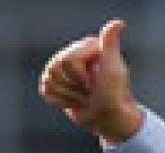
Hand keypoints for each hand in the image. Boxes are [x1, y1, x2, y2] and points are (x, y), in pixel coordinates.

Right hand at [38, 19, 142, 142]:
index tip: (96, 82)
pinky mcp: (54, 83)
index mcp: (86, 46)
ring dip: (70, 95)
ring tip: (85, 97)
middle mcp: (71, 52)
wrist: (110, 118)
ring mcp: (61, 68)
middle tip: (91, 91)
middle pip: (55, 68)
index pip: (67, 60)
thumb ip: (111, 44)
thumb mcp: (113, 68)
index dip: (81, 76)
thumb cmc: (114, 93)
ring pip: (49, 80)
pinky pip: (46, 90)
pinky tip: (76, 101)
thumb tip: (119, 23)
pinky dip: (62, 101)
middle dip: (75, 86)